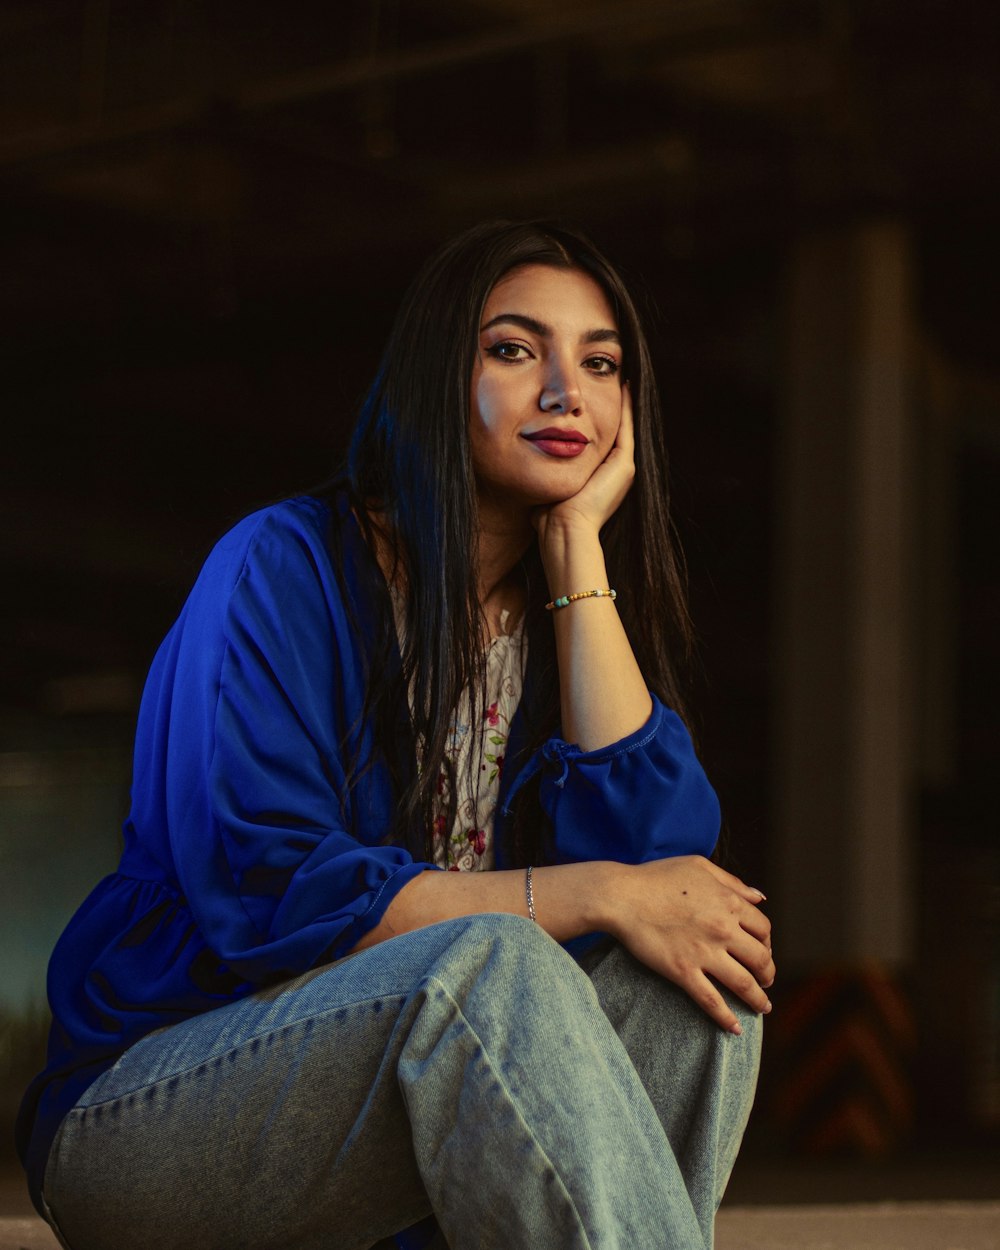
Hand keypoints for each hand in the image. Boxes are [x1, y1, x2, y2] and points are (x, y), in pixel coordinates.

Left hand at [533, 383, 634, 543]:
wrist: (564, 530)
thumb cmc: (550, 517)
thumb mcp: (549, 486)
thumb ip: (546, 474)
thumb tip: (530, 463)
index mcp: (600, 478)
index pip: (600, 440)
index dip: (596, 419)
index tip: (591, 399)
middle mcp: (615, 473)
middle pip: (614, 430)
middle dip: (612, 406)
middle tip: (616, 379)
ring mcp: (623, 468)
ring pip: (624, 426)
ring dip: (624, 402)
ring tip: (623, 378)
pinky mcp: (624, 464)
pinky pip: (626, 427)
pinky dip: (627, 407)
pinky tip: (625, 386)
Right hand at [605, 856, 774, 1032]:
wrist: (621, 896)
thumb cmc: (656, 877)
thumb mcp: (698, 866)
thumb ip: (732, 882)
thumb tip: (760, 897)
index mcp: (729, 903)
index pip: (763, 929)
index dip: (767, 942)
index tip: (762, 950)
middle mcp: (723, 930)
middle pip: (760, 959)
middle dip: (768, 973)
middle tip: (766, 981)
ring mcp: (704, 953)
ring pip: (744, 984)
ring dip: (757, 999)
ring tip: (762, 1008)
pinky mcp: (683, 972)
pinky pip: (712, 1001)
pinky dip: (726, 1018)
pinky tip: (735, 1029)